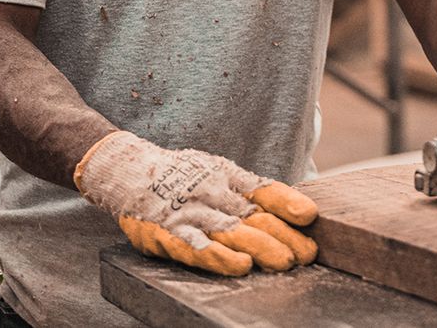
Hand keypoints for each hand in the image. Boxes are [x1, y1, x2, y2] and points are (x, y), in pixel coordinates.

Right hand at [74, 130, 317, 275]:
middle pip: (253, 217)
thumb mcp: (220, 173)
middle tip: (307, 254)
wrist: (127, 171)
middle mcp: (212, 195)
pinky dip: (217, 257)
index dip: (287, 202)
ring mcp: (190, 214)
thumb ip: (255, 192)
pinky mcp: (167, 234)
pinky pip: (194, 248)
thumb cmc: (182, 176)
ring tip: (282, 261)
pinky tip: (237, 266)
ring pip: (229, 233)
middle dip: (283, 237)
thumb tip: (299, 209)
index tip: (310, 216)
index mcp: (227, 179)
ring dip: (258, 248)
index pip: (263, 189)